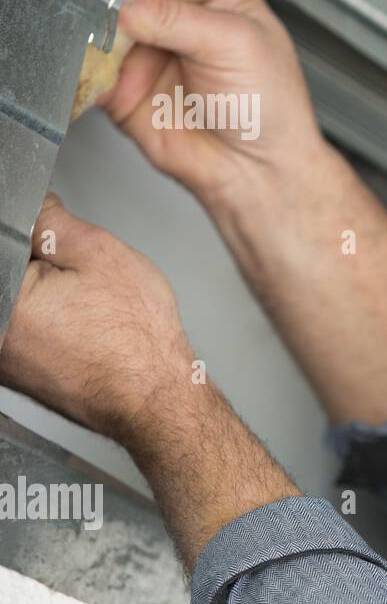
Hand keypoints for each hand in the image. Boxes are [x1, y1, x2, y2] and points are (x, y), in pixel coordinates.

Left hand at [0, 194, 195, 444]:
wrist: (155, 397)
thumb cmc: (135, 339)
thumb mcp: (101, 254)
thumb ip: (53, 221)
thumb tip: (36, 206)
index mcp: (2, 301)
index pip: (7, 245)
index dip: (37, 242)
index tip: (55, 246)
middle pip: (12, 276)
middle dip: (37, 266)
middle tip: (79, 279)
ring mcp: (1, 361)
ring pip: (21, 306)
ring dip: (45, 297)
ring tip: (86, 308)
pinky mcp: (17, 376)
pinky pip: (28, 333)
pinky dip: (51, 324)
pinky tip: (83, 329)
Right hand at [97, 0, 329, 210]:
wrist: (257, 172)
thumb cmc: (271, 107)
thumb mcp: (233, 44)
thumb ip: (176, 16)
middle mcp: (179, 16)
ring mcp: (148, 49)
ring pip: (103, 21)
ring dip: (98, 26)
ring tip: (113, 36)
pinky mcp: (123, 84)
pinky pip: (90, 65)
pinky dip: (86, 62)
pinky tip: (103, 65)